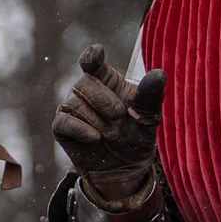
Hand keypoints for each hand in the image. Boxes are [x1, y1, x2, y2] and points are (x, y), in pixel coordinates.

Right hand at [53, 44, 165, 195]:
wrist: (126, 167)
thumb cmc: (136, 135)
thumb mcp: (149, 116)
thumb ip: (151, 94)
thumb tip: (158, 73)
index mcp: (106, 80)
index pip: (92, 60)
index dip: (91, 56)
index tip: (96, 54)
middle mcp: (85, 90)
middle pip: (85, 82)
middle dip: (104, 100)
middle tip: (119, 116)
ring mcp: (71, 108)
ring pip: (75, 103)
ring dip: (98, 120)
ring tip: (111, 134)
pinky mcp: (62, 127)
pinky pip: (64, 122)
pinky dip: (81, 129)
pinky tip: (95, 138)